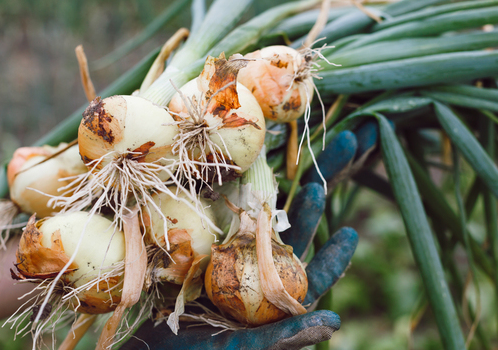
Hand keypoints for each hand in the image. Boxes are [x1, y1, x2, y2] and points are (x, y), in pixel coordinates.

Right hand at [120, 130, 365, 349]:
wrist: (147, 347)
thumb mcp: (242, 349)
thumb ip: (282, 337)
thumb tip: (333, 320)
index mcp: (272, 298)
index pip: (311, 275)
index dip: (333, 256)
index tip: (350, 233)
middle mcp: (256, 272)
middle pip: (292, 232)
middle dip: (312, 200)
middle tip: (333, 165)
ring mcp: (231, 256)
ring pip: (262, 218)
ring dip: (282, 193)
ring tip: (297, 171)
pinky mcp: (205, 247)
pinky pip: (225, 217)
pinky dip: (236, 194)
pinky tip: (246, 171)